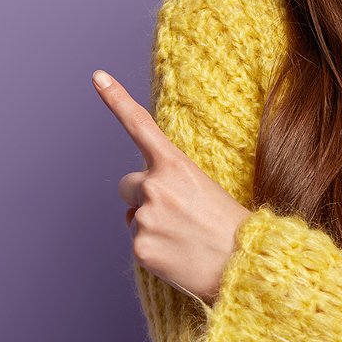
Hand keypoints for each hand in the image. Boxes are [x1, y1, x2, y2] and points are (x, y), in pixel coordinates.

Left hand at [93, 70, 250, 303]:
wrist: (244, 264)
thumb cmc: (230, 226)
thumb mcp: (205, 189)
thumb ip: (169, 184)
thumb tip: (138, 206)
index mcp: (175, 165)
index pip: (139, 125)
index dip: (116, 98)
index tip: (97, 77)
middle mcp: (154, 187)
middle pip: (127, 185)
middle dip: (141, 196)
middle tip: (174, 214)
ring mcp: (144, 218)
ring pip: (133, 217)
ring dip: (151, 224)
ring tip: (184, 237)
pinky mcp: (140, 248)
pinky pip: (138, 243)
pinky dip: (154, 250)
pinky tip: (178, 254)